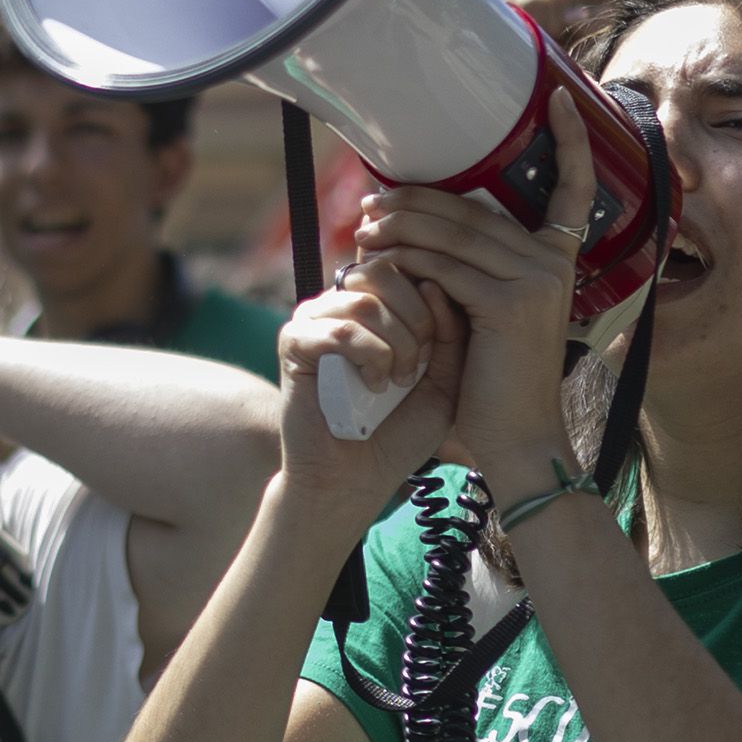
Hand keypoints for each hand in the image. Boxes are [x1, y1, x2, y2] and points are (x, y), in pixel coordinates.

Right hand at [273, 263, 459, 525]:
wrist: (357, 478)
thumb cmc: (399, 430)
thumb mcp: (444, 378)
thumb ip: (449, 331)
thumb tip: (435, 280)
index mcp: (374, 302)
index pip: (404, 263)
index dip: (432, 300)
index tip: (438, 349)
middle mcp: (339, 302)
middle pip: (383, 270)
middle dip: (416, 318)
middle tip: (419, 365)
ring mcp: (312, 319)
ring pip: (364, 299)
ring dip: (395, 342)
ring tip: (398, 380)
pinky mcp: (292, 343)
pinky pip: (338, 329)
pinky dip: (367, 356)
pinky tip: (373, 385)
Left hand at [345, 102, 589, 494]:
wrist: (514, 442)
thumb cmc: (494, 385)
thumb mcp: (486, 314)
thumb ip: (472, 270)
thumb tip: (422, 228)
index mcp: (556, 260)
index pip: (572, 188)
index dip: (571, 139)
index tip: (556, 97)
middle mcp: (552, 263)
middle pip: (475, 210)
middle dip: (416, 200)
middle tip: (370, 202)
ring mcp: (535, 281)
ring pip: (453, 234)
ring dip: (400, 226)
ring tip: (362, 228)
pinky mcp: (509, 303)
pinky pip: (443, 267)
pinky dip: (404, 261)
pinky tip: (375, 262)